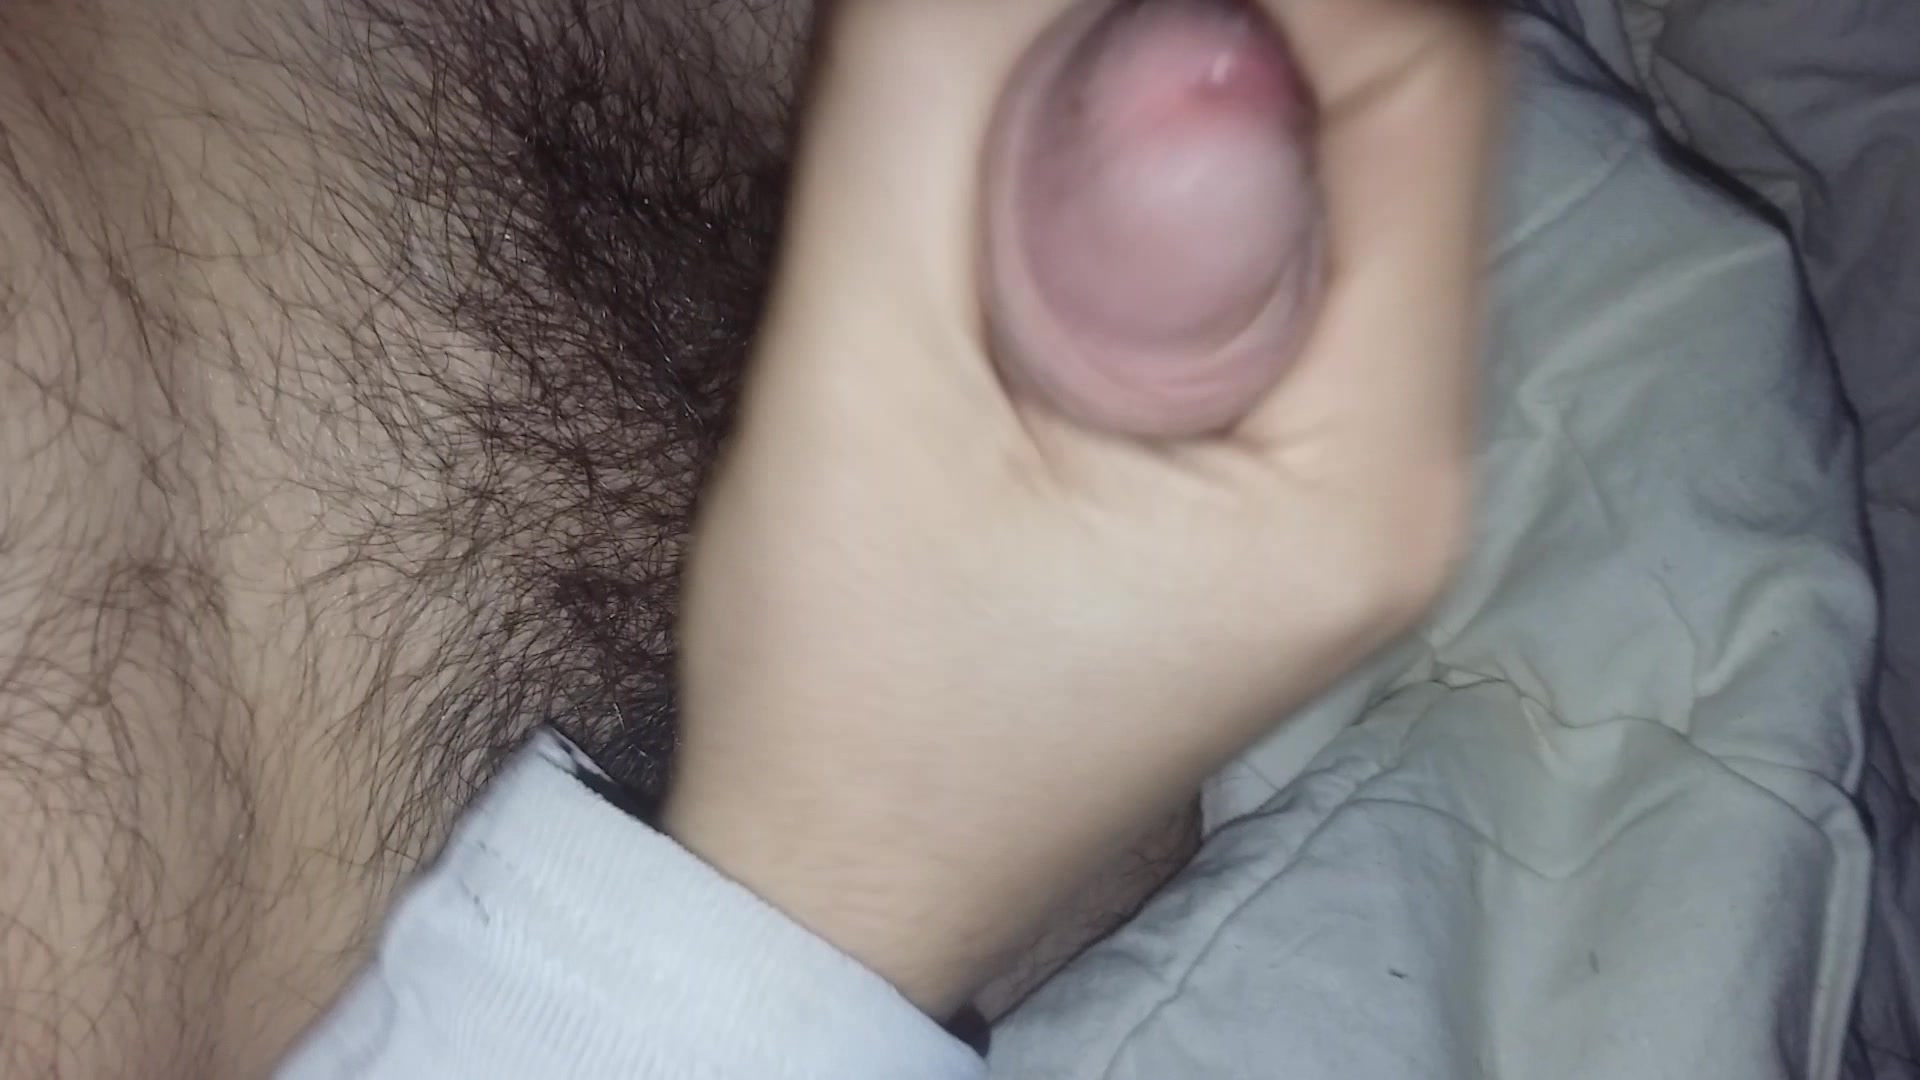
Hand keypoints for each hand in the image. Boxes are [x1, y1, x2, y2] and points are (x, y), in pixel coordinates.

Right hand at [664, 0, 1499, 1014]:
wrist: (841, 867)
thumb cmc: (841, 691)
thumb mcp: (853, 377)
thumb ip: (919, 114)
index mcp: (1363, 483)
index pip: (1421, 100)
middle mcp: (1411, 481)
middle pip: (1407, 130)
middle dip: (1256, 22)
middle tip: (1071, 25)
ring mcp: (1361, 490)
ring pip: (1356, 184)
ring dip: (1224, 79)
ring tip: (1060, 70)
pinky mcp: (1291, 488)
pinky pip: (1295, 262)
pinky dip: (1202, 163)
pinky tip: (1079, 159)